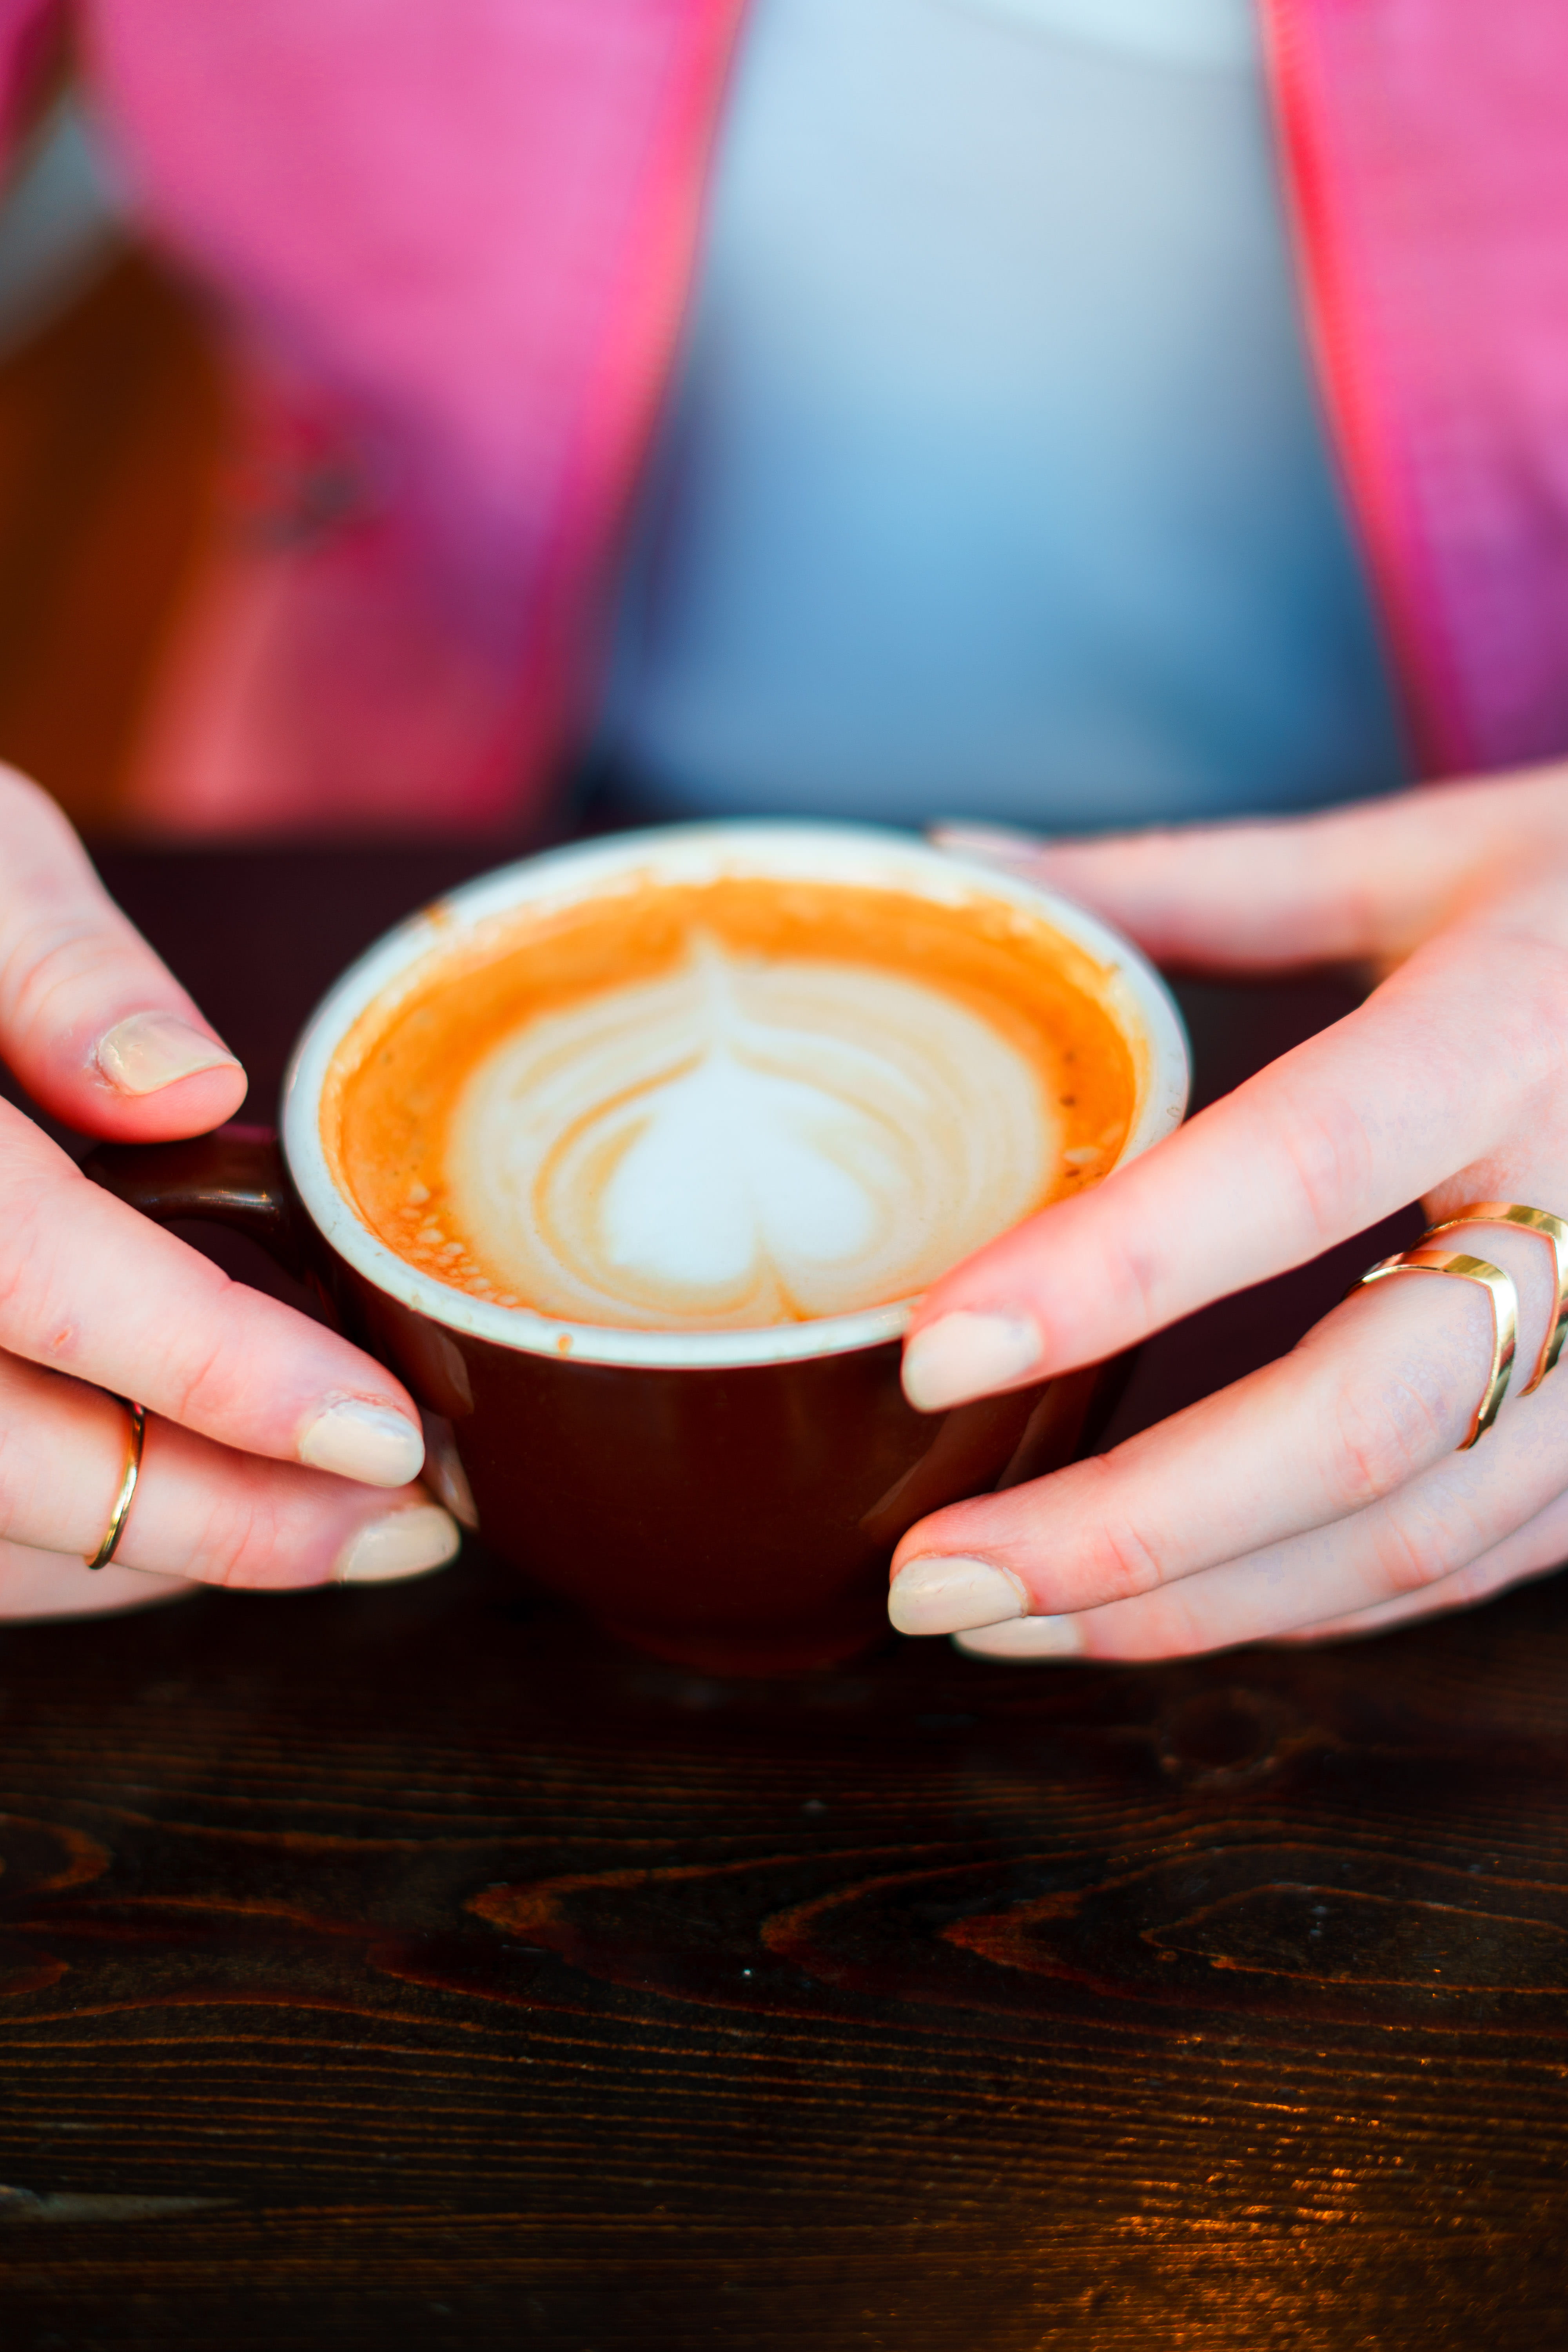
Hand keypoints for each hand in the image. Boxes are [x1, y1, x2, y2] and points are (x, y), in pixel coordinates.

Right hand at [0, 770, 458, 1618]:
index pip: (35, 1273)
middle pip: (2, 1452)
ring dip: (147, 1552)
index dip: (217, 1371)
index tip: (383, 1429)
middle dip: (218, 1517)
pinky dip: (62, 1542)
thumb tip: (183, 1088)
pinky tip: (187, 1506)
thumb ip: (51, 960)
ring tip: (331, 1531)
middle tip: (403, 1524)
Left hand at [888, 766, 1567, 1659]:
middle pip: (1358, 1420)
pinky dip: (1303, 1605)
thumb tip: (961, 856)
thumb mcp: (1426, 856)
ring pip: (1412, 1532)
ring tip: (997, 1618)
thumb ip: (1188, 877)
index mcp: (1516, 1031)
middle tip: (928, 1578)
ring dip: (1189, 1606)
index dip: (1115, 1273)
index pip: (1298, 1167)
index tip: (934, 1348)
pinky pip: (1467, 1561)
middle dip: (1130, 1529)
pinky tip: (1157, 1615)